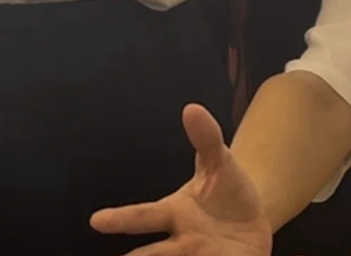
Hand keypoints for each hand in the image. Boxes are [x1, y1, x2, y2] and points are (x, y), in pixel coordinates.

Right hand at [90, 104, 272, 255]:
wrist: (254, 218)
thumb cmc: (227, 191)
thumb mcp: (219, 162)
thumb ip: (206, 138)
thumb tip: (192, 108)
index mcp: (174, 213)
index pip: (143, 216)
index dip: (120, 219)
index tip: (96, 220)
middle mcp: (182, 242)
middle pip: (154, 254)